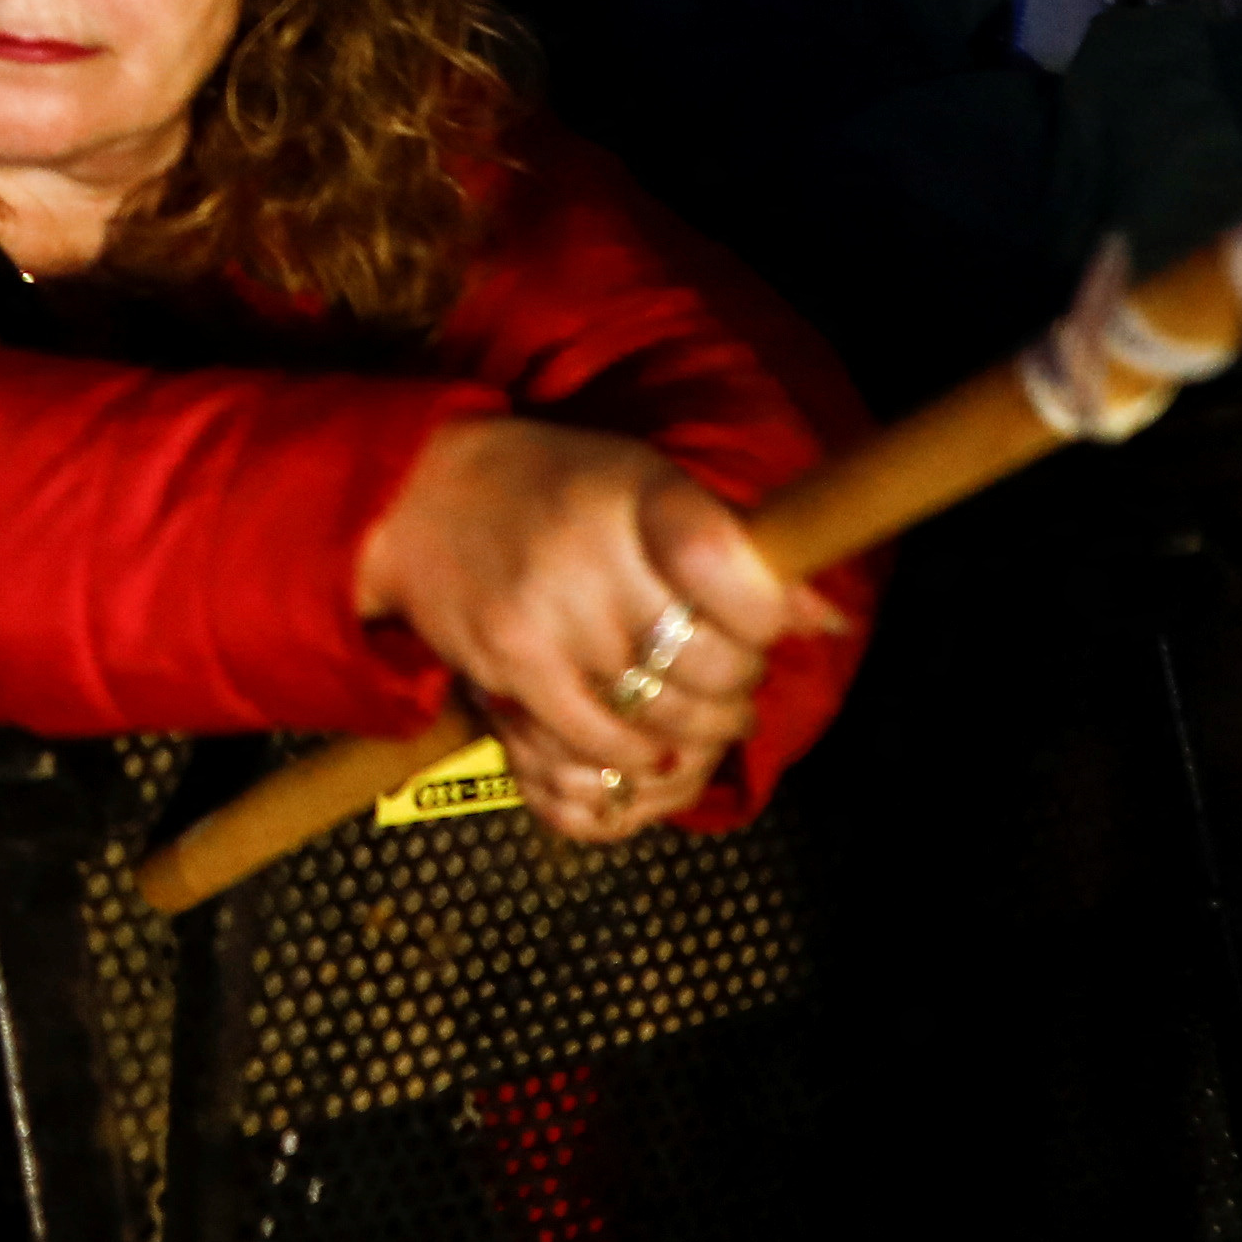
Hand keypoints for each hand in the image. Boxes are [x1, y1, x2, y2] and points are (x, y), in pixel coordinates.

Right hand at [356, 416, 837, 846]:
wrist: (415, 495)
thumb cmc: (550, 488)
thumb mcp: (642, 483)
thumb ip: (732, 547)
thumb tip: (826, 620)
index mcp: (638, 493)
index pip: (734, 571)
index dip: (768, 616)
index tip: (763, 623)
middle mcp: (593, 553)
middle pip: (711, 662)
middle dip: (737, 685)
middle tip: (728, 678)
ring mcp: (548, 614)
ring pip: (665, 714)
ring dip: (698, 731)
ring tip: (695, 714)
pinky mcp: (511, 665)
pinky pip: (599, 742)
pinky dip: (634, 758)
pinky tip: (644, 743)